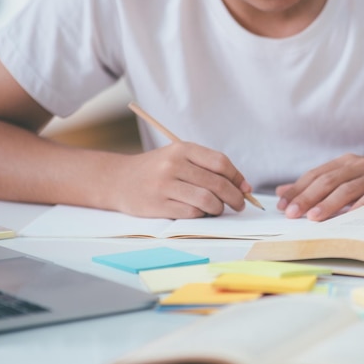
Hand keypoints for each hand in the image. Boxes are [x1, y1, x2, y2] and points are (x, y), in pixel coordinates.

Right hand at [107, 141, 252, 218]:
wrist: (118, 179)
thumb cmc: (157, 169)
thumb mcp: (179, 157)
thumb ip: (208, 167)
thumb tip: (244, 187)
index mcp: (182, 149)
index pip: (221, 163)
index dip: (237, 178)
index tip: (245, 188)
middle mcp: (173, 164)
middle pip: (217, 183)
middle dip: (235, 197)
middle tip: (239, 204)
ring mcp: (164, 185)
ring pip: (207, 201)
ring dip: (218, 208)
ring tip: (217, 209)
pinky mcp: (158, 205)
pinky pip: (192, 213)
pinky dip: (201, 215)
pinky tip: (199, 212)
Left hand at [275, 154, 363, 220]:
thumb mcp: (341, 182)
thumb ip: (312, 187)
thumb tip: (280, 192)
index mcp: (345, 162)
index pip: (315, 174)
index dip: (297, 189)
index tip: (281, 205)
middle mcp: (358, 165)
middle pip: (327, 181)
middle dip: (307, 198)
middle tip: (292, 213)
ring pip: (346, 190)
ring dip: (328, 205)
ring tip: (312, 218)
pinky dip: (356, 209)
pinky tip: (344, 220)